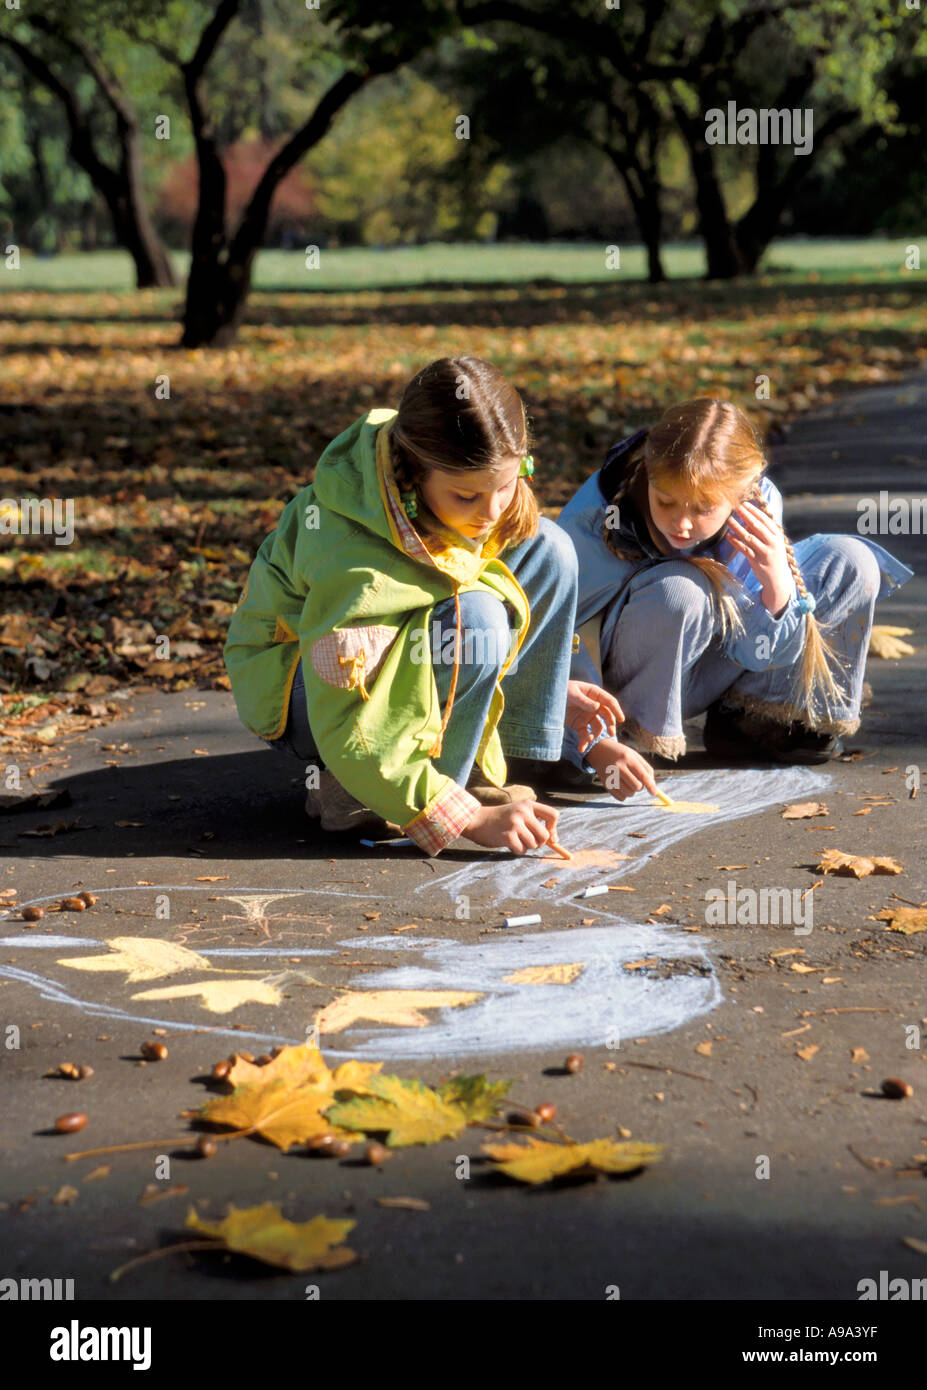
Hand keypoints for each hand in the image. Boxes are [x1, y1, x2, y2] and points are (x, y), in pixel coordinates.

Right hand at [463, 799, 558, 853]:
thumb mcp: (518, 813)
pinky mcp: (508, 836)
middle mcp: (522, 812)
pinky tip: (509, 843)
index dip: (554, 828)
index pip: (553, 815)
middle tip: (528, 840)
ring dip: (526, 846)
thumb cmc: (501, 819)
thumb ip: (534, 822)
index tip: (549, 836)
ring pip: (534, 844)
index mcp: (528, 804)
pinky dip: (517, 850)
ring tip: (515, 839)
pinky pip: (522, 850)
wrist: (477, 820)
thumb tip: (554, 840)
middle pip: (545, 835)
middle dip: (539, 842)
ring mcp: (515, 824)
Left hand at [565, 680, 623, 752]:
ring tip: (588, 741)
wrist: (546, 698)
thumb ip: (583, 700)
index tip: (621, 719)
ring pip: (597, 728)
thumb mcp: (571, 693)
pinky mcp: (579, 725)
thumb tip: (597, 707)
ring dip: (594, 736)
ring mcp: (587, 716)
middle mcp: (593, 706)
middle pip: (606, 716)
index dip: (616, 710)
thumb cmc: (560, 690)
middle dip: (610, 725)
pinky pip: (585, 735)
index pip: (609, 701)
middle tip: (611, 733)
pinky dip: (584, 742)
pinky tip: (581, 749)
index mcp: (594, 694)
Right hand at [585, 737, 657, 800]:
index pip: (642, 775)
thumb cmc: (622, 754)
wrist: (600, 751)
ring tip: (628, 782)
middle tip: (637, 781)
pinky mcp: (605, 784)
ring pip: (629, 793)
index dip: (651, 785)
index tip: (654, 793)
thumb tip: (653, 786)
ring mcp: (610, 776)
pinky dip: (624, 794)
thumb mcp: (635, 755)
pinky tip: (621, 785)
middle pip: (636, 786)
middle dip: (640, 787)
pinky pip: (621, 797)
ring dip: (632, 791)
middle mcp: (618, 767)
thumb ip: (646, 769)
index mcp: (628, 758)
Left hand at [726, 500, 792, 614]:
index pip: (765, 520)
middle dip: (746, 516)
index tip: (744, 504)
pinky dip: (735, 542)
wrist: (778, 580)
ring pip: (749, 537)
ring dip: (738, 527)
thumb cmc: (774, 558)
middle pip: (757, 526)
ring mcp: (764, 553)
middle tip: (736, 508)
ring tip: (729, 520)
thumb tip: (749, 519)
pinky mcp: (756, 562)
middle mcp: (773, 543)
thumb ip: (764, 532)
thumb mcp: (774, 543)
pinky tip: (728, 535)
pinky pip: (744, 549)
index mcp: (778, 536)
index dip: (754, 511)